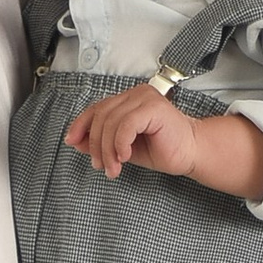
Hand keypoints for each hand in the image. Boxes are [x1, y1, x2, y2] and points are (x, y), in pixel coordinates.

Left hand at [65, 83, 193, 178]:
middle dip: (96, 144)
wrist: (191, 153)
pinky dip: (120, 144)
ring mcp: (144, 98)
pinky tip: (125, 156)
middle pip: (101, 116)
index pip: (96, 108)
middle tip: (100, 165)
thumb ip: (101, 142)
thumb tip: (76, 141)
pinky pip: (126, 125)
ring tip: (114, 167)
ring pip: (111, 122)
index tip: (71, 141)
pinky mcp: (153, 108)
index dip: (80, 124)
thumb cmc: (162, 149)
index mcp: (128, 100)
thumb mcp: (123, 148)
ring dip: (108, 149)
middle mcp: (135, 94)